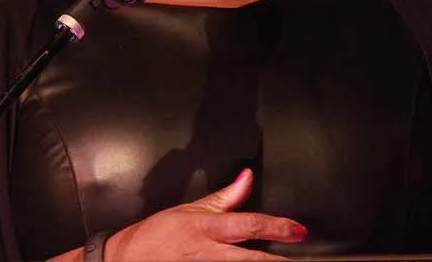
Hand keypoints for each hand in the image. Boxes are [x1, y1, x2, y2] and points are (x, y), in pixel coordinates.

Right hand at [102, 169, 306, 260]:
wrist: (128, 260)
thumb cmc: (157, 236)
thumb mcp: (190, 209)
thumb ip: (224, 197)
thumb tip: (246, 179)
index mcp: (208, 228)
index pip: (250, 224)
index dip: (278, 227)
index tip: (299, 230)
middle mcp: (210, 253)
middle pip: (253, 259)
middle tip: (302, 260)